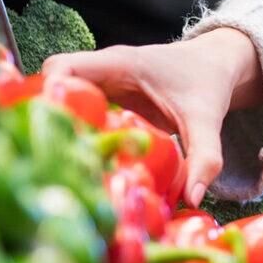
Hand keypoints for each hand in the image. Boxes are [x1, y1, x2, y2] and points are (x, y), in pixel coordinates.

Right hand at [44, 27, 262, 207]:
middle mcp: (102, 71)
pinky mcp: (105, 100)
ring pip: (61, 100)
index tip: (50, 128)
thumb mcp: (207, 120)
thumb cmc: (208, 83)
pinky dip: (75, 132)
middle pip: (53, 87)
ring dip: (58, 127)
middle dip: (47, 118)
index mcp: (119, 64)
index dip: (47, 93)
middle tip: (54, 157)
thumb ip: (204, 157)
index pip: (63, 68)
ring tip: (63, 164)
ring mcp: (101, 86)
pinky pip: (78, 112)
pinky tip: (82, 162)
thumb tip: (191, 198)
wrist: (215, 66)